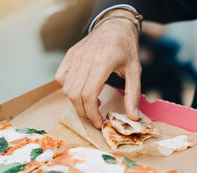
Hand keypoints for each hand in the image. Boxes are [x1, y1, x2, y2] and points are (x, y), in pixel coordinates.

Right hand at [55, 10, 141, 127]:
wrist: (115, 25)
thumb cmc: (127, 48)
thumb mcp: (135, 70)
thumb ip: (133, 94)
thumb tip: (133, 116)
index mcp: (103, 62)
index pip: (89, 95)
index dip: (92, 113)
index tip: (99, 123)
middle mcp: (86, 58)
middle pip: (75, 95)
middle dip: (84, 112)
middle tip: (95, 118)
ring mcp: (76, 56)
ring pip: (66, 88)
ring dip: (76, 103)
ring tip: (91, 104)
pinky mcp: (70, 55)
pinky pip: (61, 77)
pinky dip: (67, 89)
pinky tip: (81, 91)